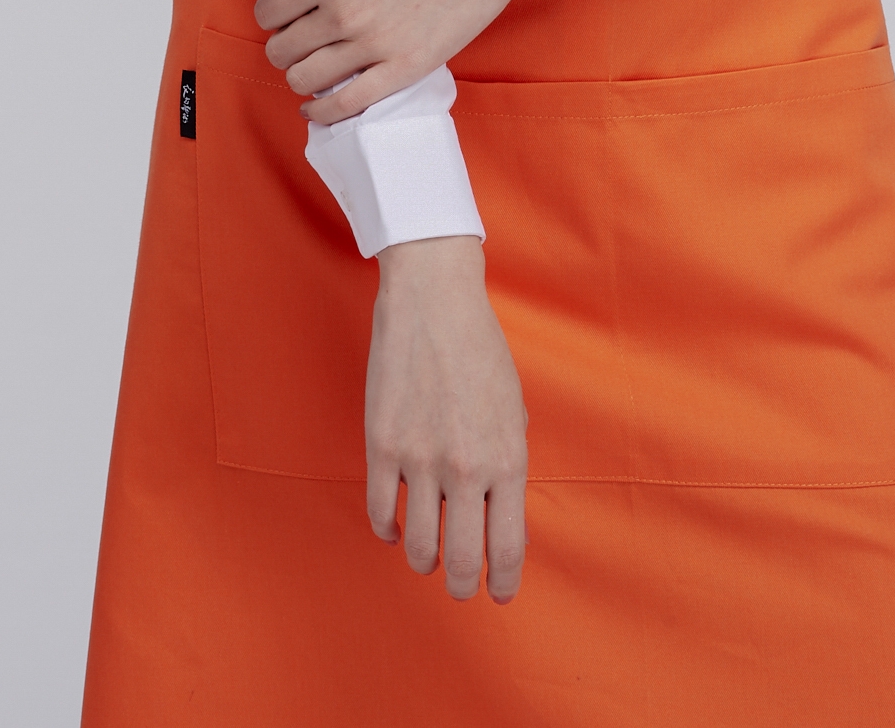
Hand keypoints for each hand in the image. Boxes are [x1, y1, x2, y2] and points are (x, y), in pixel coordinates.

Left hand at [244, 0, 562, 122]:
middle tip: (299, 35)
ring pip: (306, 80)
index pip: (269, 11)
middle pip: (283, 49)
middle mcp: (343, 14)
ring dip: (298, 75)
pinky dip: (323, 112)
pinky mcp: (404, 68)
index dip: (270, 11)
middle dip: (283, 43)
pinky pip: (348, 105)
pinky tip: (317, 107)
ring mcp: (374, 45)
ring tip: (311, 63)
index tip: (284, 10)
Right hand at [366, 236, 527, 602]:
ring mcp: (421, 458)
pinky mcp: (382, 446)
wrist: (434, 301)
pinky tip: (396, 529)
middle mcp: (466, 466)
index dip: (504, 580)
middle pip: (462, 559)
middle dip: (461, 585)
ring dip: (425, 561)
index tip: (501, 593)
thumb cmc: (480, 352)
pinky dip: (389, 531)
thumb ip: (506, 464)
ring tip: (429, 558)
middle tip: (460, 588)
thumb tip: (496, 515)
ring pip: (419, 545)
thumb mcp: (512, 410)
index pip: (508, 545)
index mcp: (508, 458)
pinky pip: (381, 512)